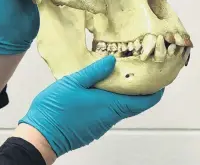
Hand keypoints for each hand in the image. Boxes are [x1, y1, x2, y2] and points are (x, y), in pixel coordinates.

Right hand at [18, 55, 163, 156]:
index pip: (143, 101)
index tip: (161, 80)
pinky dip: (112, 100)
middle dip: (140, 89)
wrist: (39, 137)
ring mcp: (102, 124)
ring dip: (124, 94)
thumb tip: (112, 61)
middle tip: (140, 71)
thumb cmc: (55, 110)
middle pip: (134, 103)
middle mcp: (110, 117)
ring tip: (121, 75)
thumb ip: (94, 72)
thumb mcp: (73, 82)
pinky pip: (109, 112)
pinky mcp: (92, 128)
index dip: (155, 92)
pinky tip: (102, 89)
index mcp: (110, 105)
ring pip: (121, 107)